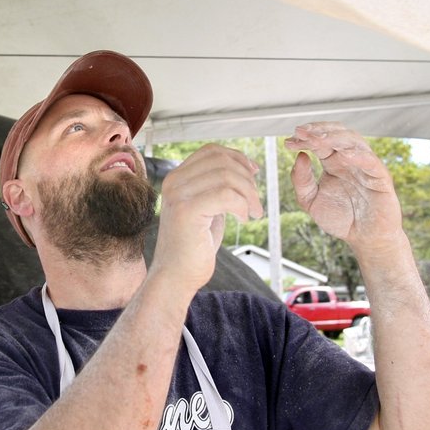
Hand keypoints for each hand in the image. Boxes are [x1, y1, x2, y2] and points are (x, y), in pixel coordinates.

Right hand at [152, 144, 262, 293]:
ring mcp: (178, 195)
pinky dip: (242, 205)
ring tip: (253, 212)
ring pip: (226, 176)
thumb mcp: (207, 208)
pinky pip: (226, 195)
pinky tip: (243, 218)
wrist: (175, 277)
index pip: (211, 151)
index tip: (253, 173)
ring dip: (249, 194)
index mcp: (177, 177)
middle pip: (221, 161)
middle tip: (255, 203)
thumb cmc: (193, 247)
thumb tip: (244, 167)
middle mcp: (173, 182)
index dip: (237, 157)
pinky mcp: (186, 211)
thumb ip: (217, 187)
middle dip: (247, 179)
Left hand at [284, 122, 403, 252]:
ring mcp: (365, 166)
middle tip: (301, 132)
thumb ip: (301, 181)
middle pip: (336, 133)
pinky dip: (357, 155)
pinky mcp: (380, 177)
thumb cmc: (341, 219)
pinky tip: (342, 154)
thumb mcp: (311, 201)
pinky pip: (370, 161)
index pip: (319, 141)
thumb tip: (300, 156)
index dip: (305, 138)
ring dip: (334, 137)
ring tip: (317, 139)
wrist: (365, 240)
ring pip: (353, 140)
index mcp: (333, 162)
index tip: (289, 142)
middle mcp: (349, 159)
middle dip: (318, 130)